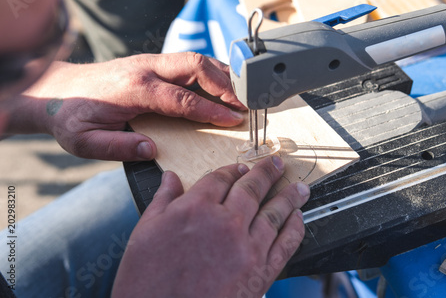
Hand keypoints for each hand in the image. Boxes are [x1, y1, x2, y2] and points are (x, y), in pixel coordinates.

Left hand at [4, 52, 245, 160]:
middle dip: (226, 84)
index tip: (234, 121)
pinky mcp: (152, 63)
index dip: (212, 110)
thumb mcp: (83, 141)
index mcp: (134, 89)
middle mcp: (146, 69)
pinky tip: (220, 85)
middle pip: (196, 66)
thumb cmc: (71, 116)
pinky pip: (188, 62)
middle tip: (246, 103)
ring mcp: (149, 62)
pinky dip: (209, 72)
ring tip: (242, 93)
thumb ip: (116, 147)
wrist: (56, 89)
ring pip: (195, 59)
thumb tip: (152, 151)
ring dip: (222, 74)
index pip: (183, 98)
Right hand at [112, 156, 309, 297]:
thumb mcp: (144, 233)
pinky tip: (299, 219)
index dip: (233, 170)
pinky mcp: (260, 273)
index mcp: (195, 208)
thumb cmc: (147, 283)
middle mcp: (225, 223)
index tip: (241, 168)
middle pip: (252, 189)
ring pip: (274, 213)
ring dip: (289, 197)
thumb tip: (170, 178)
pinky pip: (285, 245)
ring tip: (299, 187)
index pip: (220, 179)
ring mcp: (246, 248)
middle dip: (266, 172)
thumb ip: (162, 200)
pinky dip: (295, 229)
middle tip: (276, 163)